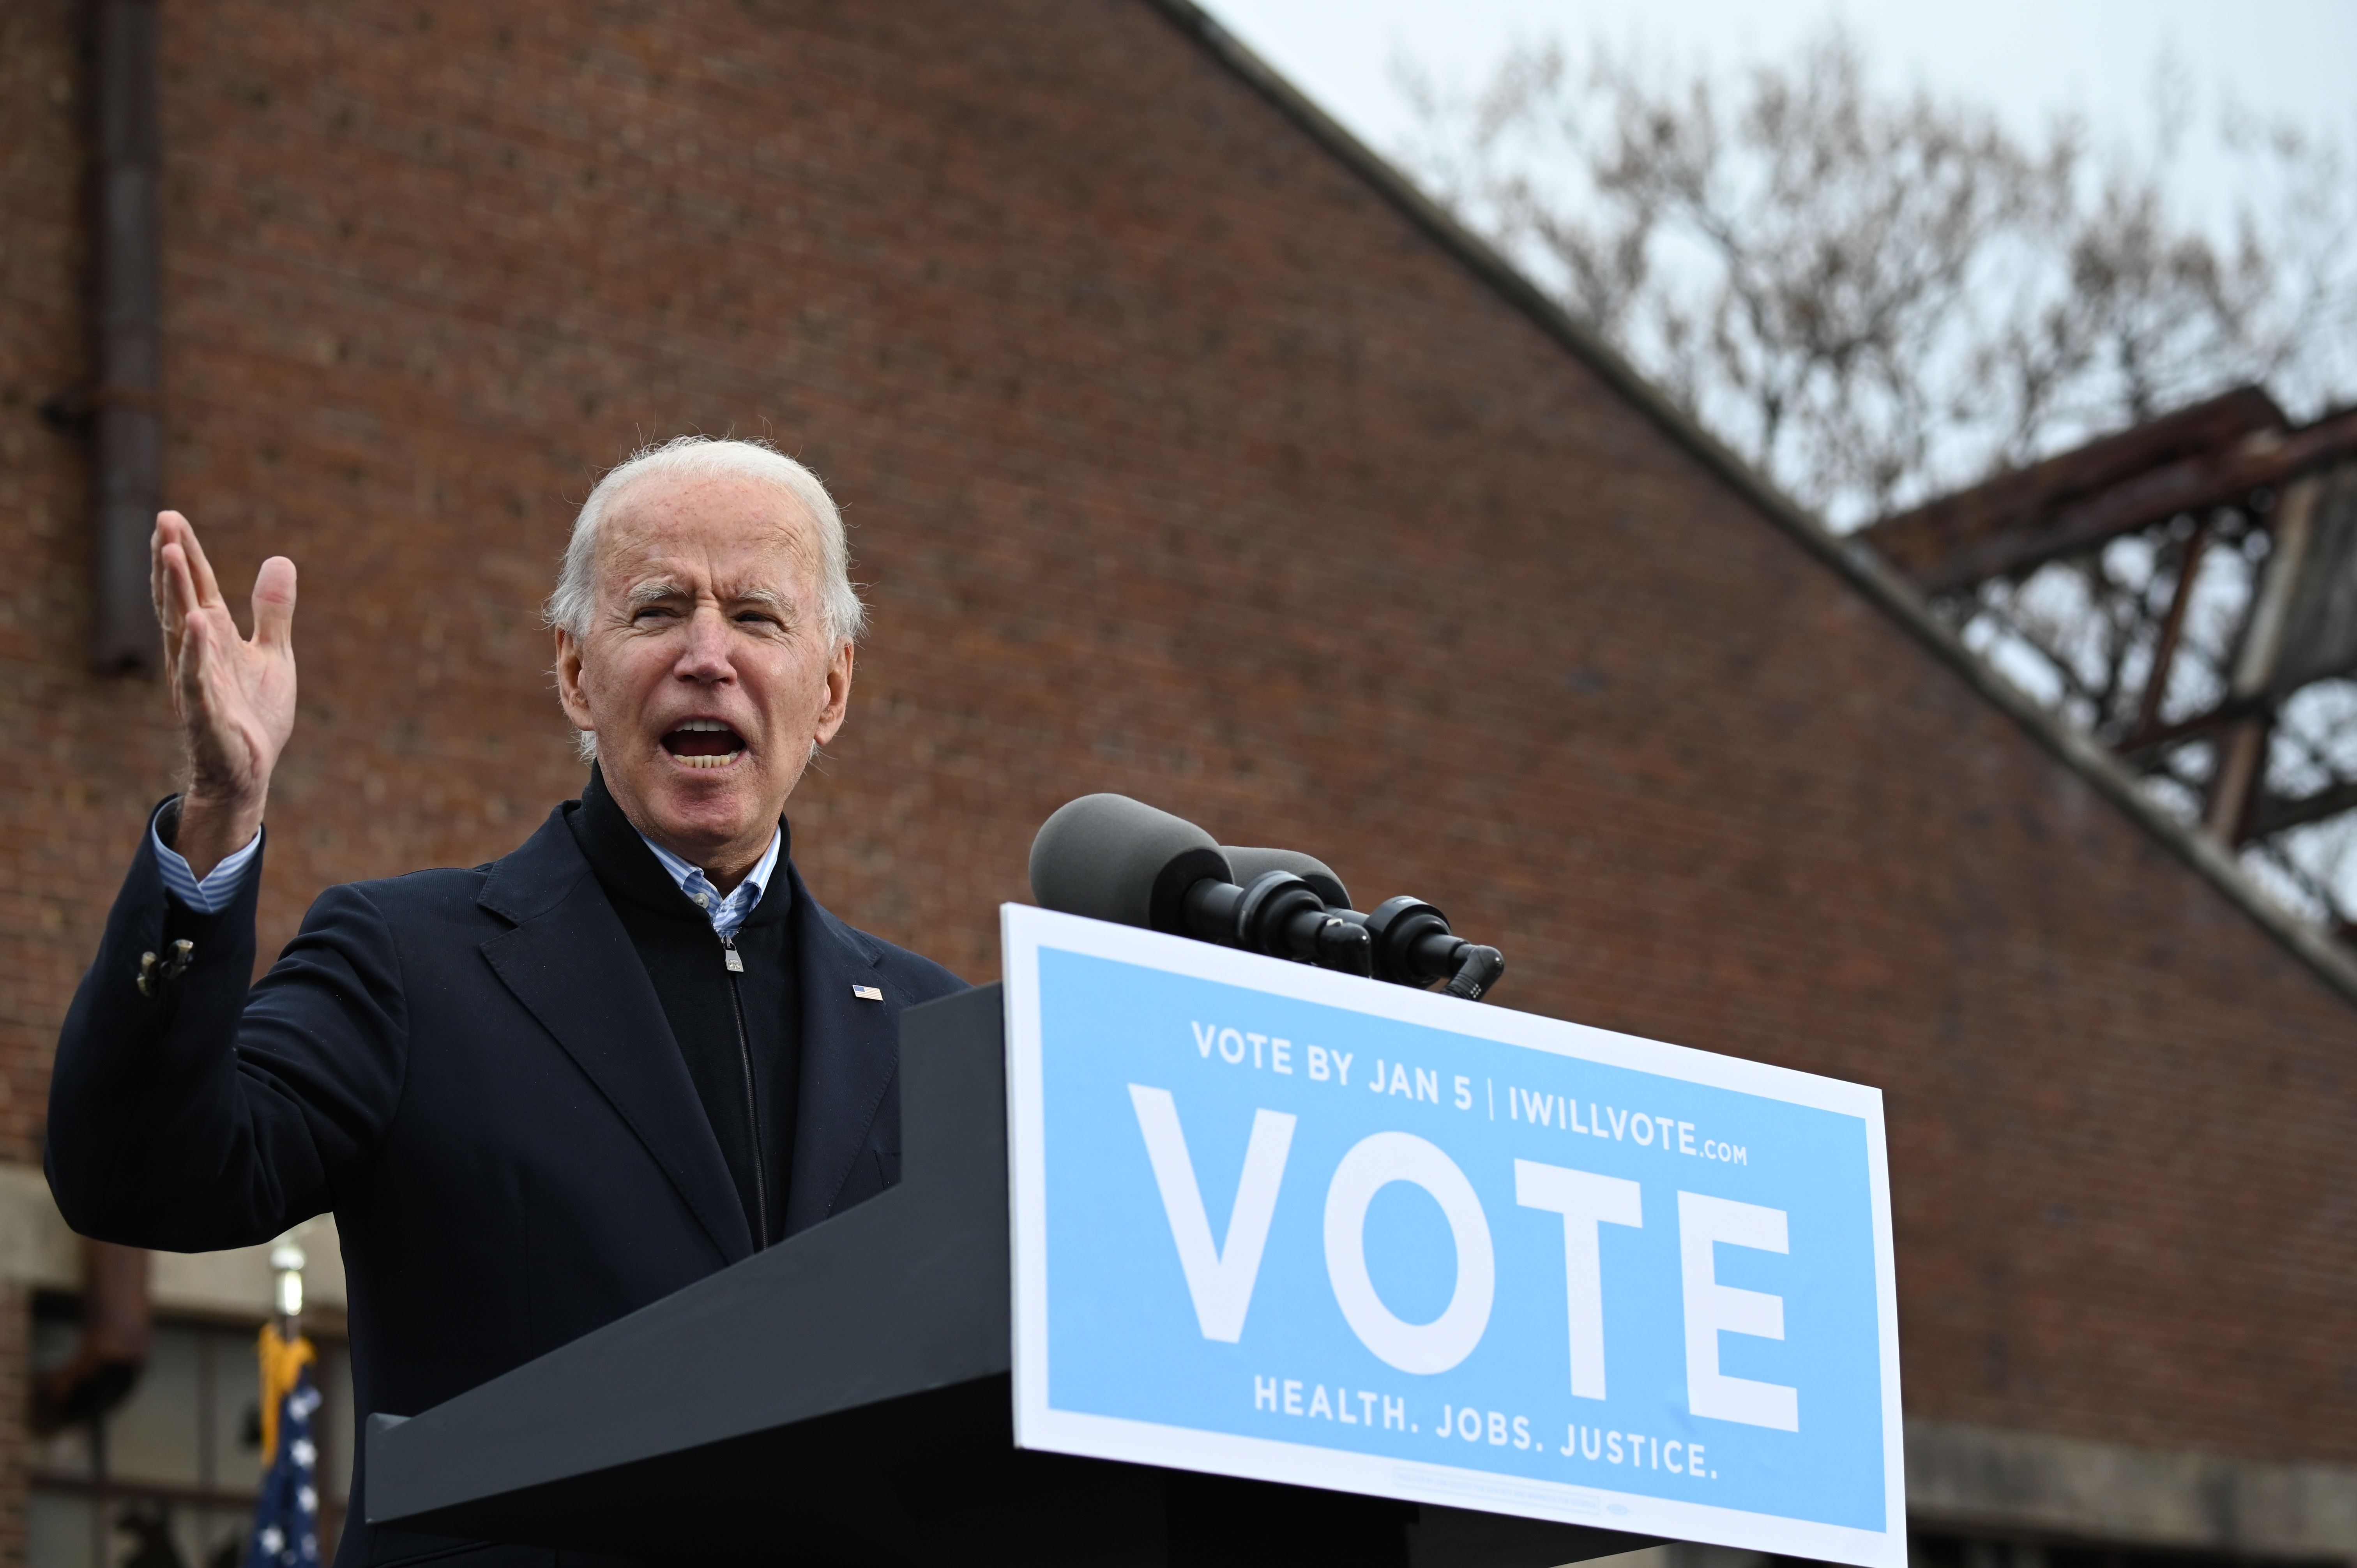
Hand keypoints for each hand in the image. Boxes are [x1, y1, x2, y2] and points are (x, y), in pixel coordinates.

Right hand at [151, 512, 297, 879]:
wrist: (250, 770)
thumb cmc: (253, 712)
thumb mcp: (272, 653)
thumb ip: (272, 610)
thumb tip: (280, 559)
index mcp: (213, 637)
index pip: (196, 587)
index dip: (187, 553)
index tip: (172, 517)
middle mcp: (198, 653)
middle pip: (181, 599)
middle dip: (173, 561)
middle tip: (164, 520)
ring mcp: (198, 681)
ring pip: (181, 630)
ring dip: (176, 593)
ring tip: (173, 553)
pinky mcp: (206, 712)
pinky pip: (196, 677)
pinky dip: (196, 651)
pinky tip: (197, 621)